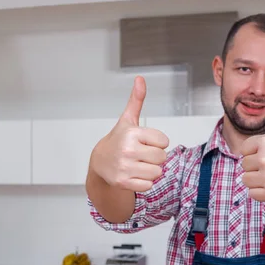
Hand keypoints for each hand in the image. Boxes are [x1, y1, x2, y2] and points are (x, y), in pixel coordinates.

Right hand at [89, 76, 169, 191]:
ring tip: (138, 164)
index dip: (157, 143)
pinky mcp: (123, 182)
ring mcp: (125, 167)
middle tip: (141, 155)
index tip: (145, 142)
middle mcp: (128, 150)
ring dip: (151, 170)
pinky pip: (149, 185)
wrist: (100, 162)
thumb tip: (140, 79)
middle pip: (162, 158)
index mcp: (132, 133)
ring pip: (157, 173)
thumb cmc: (119, 140)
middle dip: (155, 157)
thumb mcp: (128, 120)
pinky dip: (144, 182)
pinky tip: (134, 175)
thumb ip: (136, 100)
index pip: (164, 141)